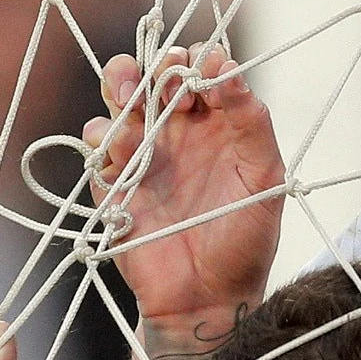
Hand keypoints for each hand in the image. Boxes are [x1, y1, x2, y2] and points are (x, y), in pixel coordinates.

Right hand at [86, 44, 283, 333]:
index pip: (198, 69)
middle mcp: (177, 131)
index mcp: (216, 123)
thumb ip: (251, 122)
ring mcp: (143, 153)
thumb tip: (227, 68)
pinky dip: (103, 140)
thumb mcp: (265, 178)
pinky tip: (123, 157)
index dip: (194, 61)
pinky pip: (95, 144)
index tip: (201, 75)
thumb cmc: (245, 240)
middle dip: (148, 66)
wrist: (209, 298)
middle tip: (157, 83)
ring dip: (119, 90)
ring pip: (117, 98)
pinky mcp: (114, 181)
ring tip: (131, 110)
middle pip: (150, 73)